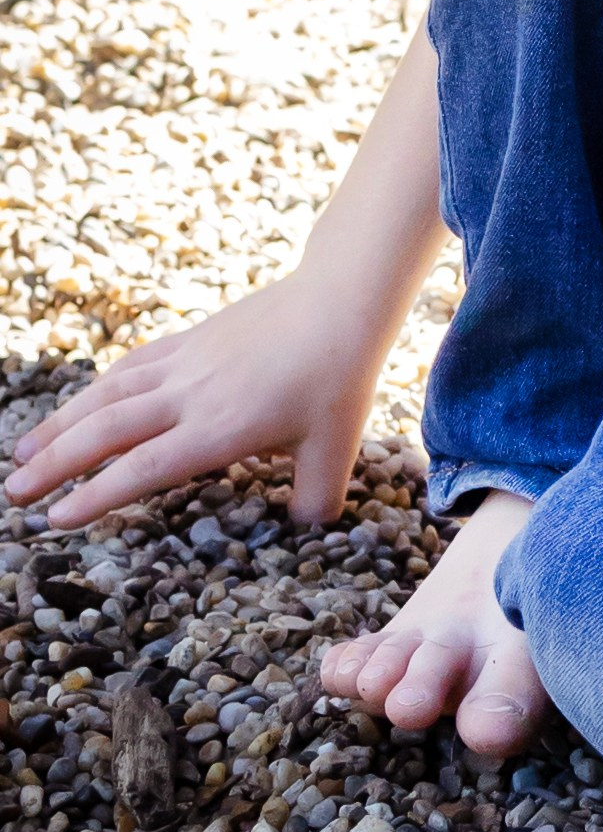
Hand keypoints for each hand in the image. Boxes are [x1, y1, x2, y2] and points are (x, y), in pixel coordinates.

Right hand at [4, 267, 383, 530]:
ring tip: (22, 452)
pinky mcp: (189, 339)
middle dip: (54, 464)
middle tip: (14, 494)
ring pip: (106, 394)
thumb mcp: (337, 449)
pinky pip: (130, 366)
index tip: (54, 518)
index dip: (95, 495)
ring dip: (60, 424)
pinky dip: (97, 388)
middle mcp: (188, 396)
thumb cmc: (340, 378)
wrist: (340, 300)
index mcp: (218, 429)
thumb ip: (315, 499)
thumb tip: (308, 531)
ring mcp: (184, 363)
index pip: (142, 469)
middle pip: (106, 432)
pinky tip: (80, 403)